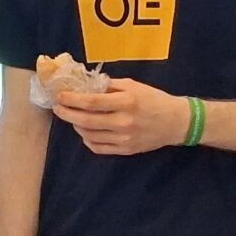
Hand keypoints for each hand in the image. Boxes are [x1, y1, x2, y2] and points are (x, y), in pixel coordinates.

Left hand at [51, 80, 188, 155]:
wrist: (177, 122)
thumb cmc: (155, 100)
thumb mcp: (134, 86)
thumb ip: (110, 86)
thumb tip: (87, 85)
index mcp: (126, 102)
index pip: (92, 102)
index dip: (72, 99)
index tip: (60, 95)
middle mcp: (124, 122)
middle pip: (86, 121)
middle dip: (67, 114)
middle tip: (58, 108)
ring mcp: (124, 139)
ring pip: (90, 135)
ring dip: (76, 126)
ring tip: (73, 118)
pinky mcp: (126, 150)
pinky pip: (99, 148)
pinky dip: (87, 140)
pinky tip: (86, 132)